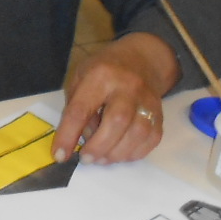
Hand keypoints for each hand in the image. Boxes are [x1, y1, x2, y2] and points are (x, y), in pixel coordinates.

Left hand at [54, 32, 179, 164]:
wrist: (142, 59)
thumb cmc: (103, 70)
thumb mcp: (80, 78)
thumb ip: (76, 107)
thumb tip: (81, 139)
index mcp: (100, 75)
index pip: (81, 109)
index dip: (69, 135)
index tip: (60, 155)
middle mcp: (128, 86)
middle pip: (117, 121)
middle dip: (99, 147)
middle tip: (86, 159)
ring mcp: (148, 100)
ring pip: (138, 133)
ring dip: (117, 154)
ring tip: (101, 159)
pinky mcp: (160, 113)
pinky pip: (152, 138)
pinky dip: (134, 153)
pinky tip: (120, 154)